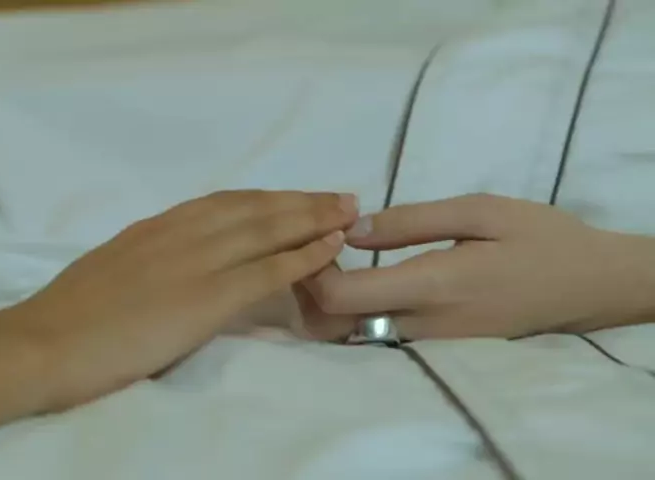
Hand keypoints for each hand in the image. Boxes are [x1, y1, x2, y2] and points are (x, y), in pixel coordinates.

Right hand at [10, 190, 357, 409]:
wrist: (44, 343)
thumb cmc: (68, 320)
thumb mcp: (110, 274)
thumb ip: (145, 264)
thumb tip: (168, 270)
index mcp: (155, 229)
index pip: (223, 204)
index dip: (266, 200)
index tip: (295, 198)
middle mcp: (180, 233)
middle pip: (254, 208)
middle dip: (301, 201)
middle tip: (339, 196)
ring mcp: (194, 261)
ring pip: (267, 229)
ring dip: (313, 219)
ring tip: (348, 214)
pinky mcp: (205, 296)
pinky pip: (266, 270)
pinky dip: (303, 256)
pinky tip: (329, 249)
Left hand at [299, 194, 654, 340]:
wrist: (589, 287)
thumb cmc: (539, 240)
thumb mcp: (481, 211)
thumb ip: (413, 221)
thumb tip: (353, 230)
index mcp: (431, 288)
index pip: (341, 297)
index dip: (313, 267)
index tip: (319, 233)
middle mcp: (422, 327)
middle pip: (335, 322)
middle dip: (309, 284)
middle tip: (317, 241)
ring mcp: (428, 344)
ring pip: (352, 332)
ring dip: (328, 298)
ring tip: (333, 253)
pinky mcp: (435, 348)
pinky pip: (376, 333)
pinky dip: (352, 308)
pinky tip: (359, 275)